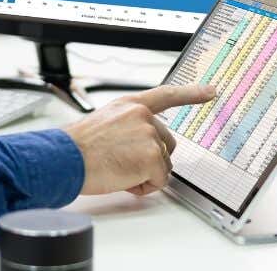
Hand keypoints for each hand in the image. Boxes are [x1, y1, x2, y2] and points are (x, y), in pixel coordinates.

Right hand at [62, 83, 215, 195]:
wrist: (66, 157)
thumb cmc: (77, 146)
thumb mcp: (104, 123)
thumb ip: (128, 127)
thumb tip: (138, 148)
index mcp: (130, 105)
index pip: (167, 95)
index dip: (191, 93)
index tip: (211, 91)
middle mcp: (143, 116)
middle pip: (166, 144)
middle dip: (151, 158)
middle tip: (123, 163)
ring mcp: (149, 135)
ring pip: (163, 164)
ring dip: (144, 173)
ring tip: (117, 169)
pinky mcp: (152, 157)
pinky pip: (159, 181)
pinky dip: (144, 186)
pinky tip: (123, 178)